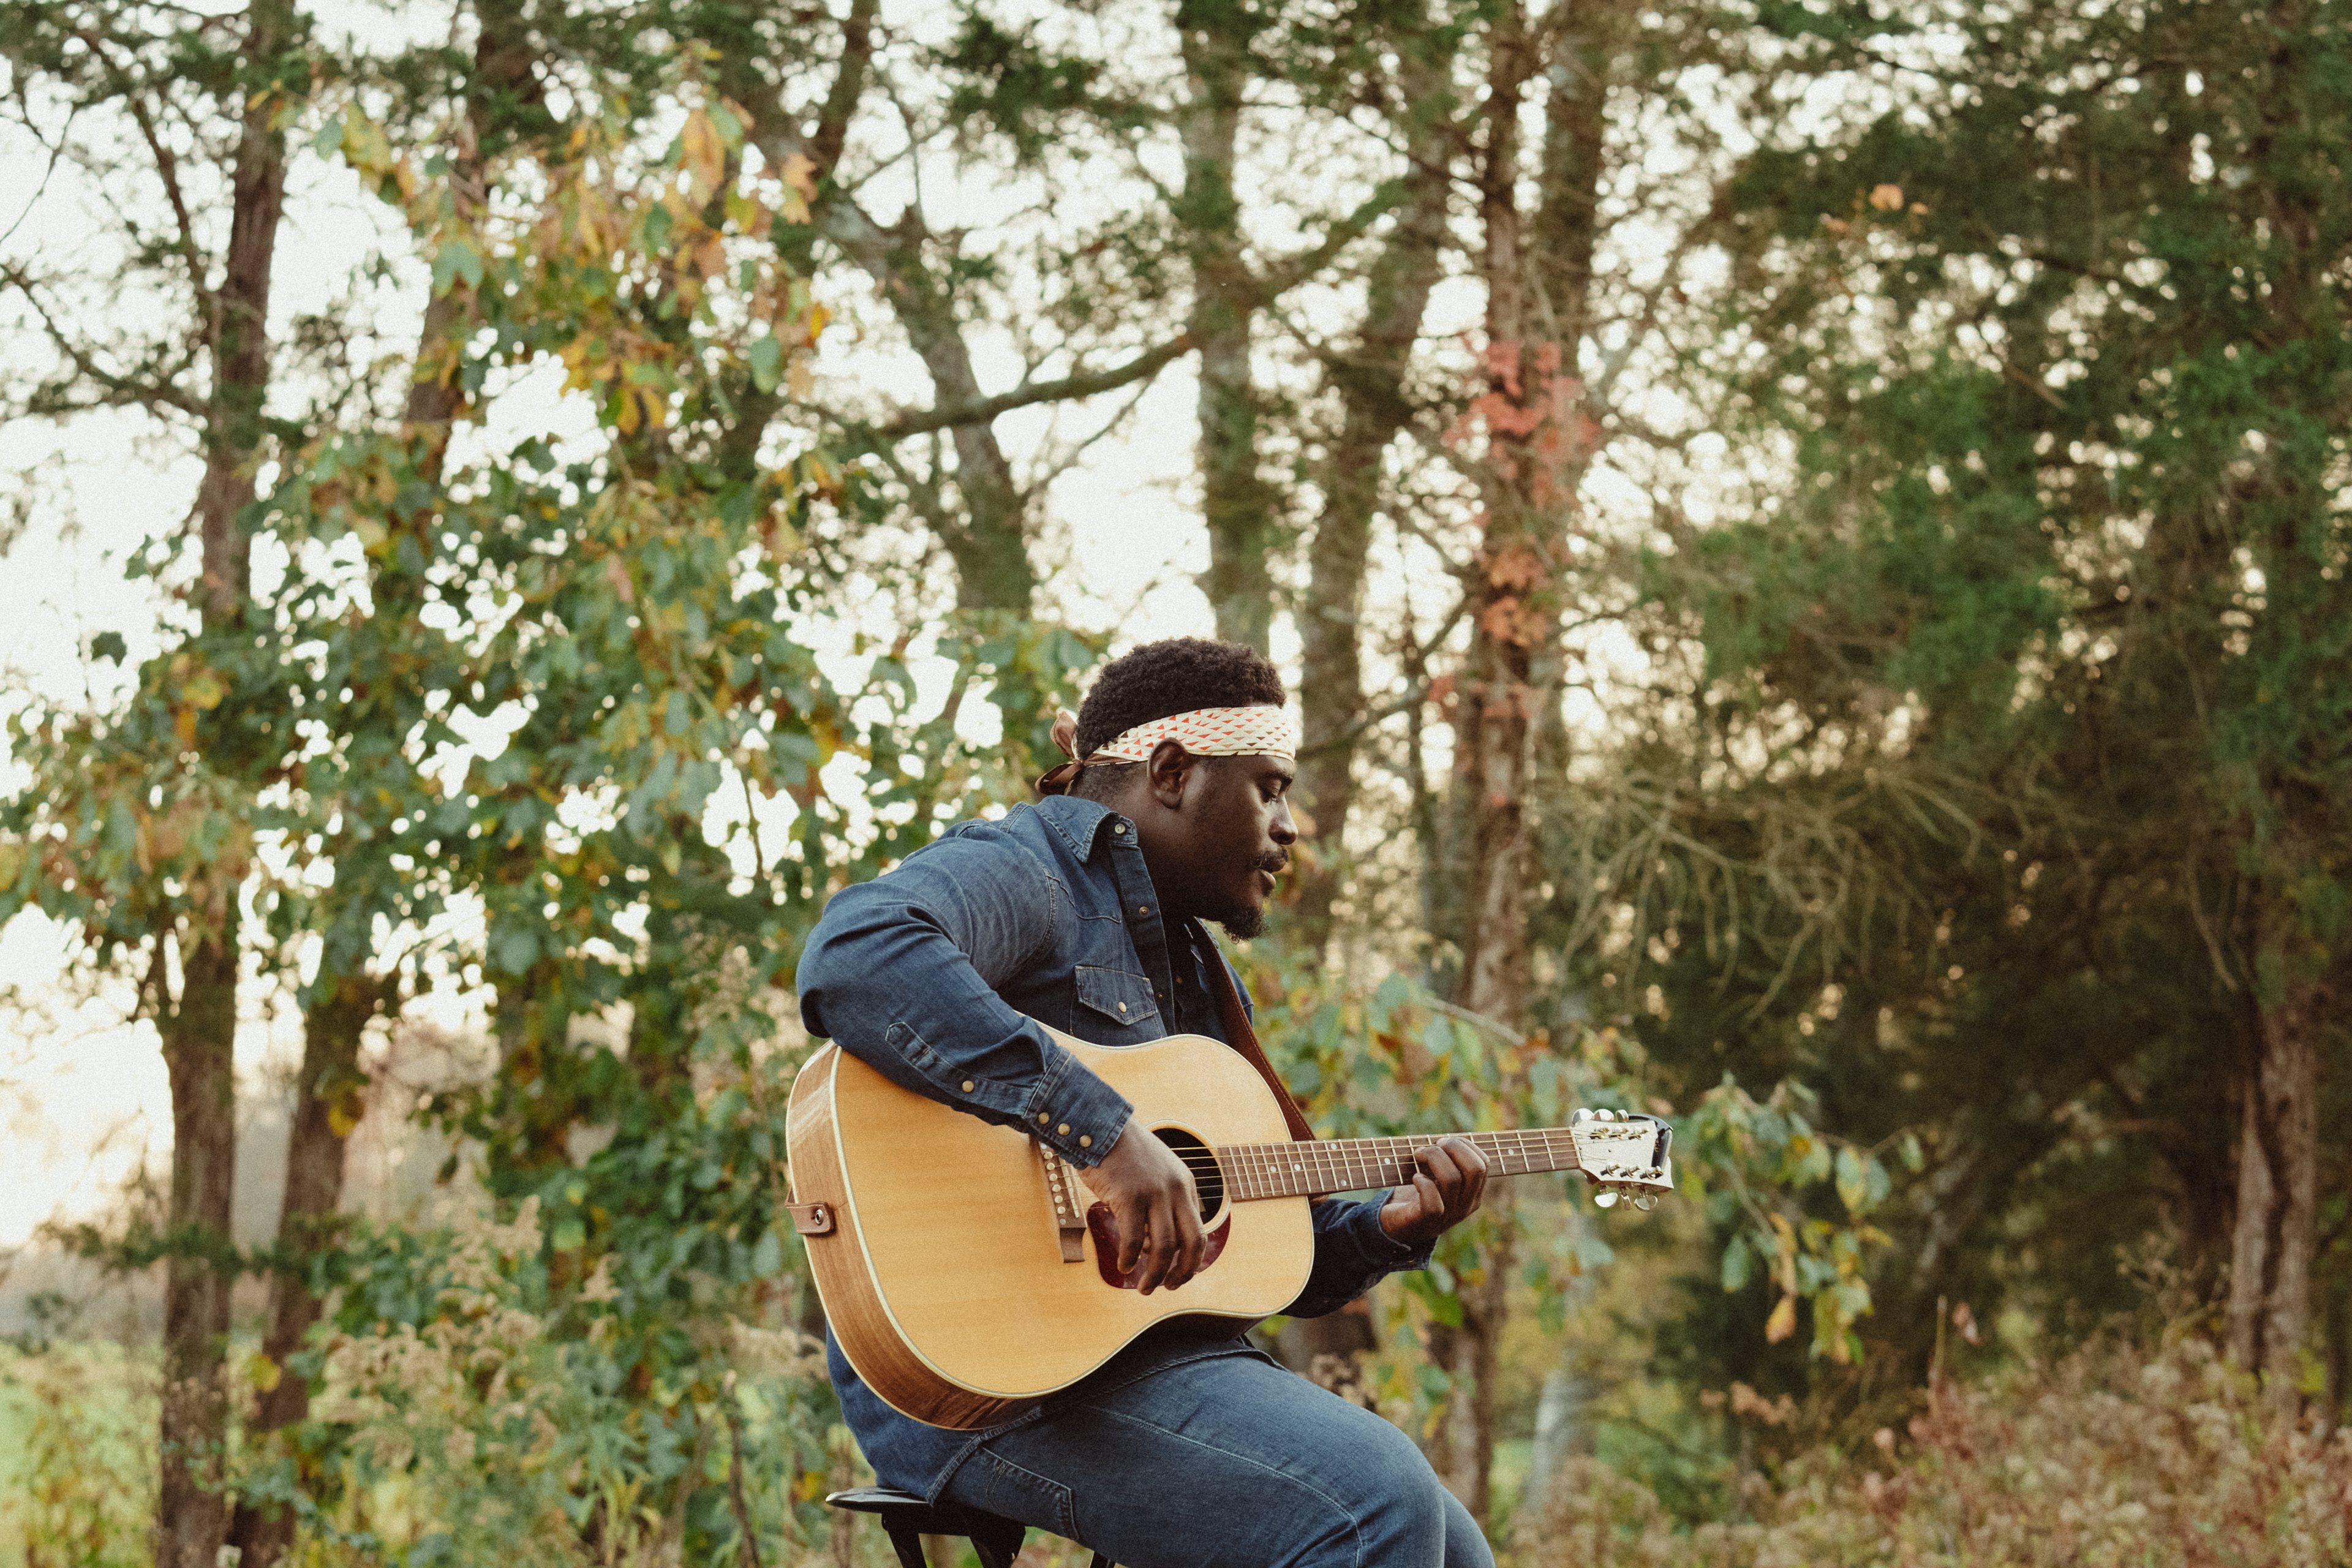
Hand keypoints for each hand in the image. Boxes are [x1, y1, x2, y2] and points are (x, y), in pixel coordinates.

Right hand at [1076, 1122, 1204, 1293]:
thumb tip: (1150, 1245)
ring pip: (1163, 1247)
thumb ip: (1160, 1202)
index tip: (1177, 1273)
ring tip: (1144, 1287)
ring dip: (1155, 1274)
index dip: (1190, 1259)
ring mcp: (1154, 1193)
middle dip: (1183, 1272)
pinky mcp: (1129, 1196)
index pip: (1198, 1230)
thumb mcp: (1155, 1172)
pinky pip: (1132, 1240)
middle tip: (1168, 1287)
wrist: (1099, 1123)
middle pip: (1191, 1243)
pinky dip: (1129, 1259)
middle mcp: (1175, 1189)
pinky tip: (1124, 1266)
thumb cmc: (1122, 1151)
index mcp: (1185, 1184)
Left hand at [1378, 1136, 1488, 1246]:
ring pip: (1452, 1179)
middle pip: (1475, 1169)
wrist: (1397, 1226)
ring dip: (1433, 1158)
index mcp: (1473, 1195)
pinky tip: (1415, 1178)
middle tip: (1433, 1145)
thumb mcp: (1438, 1178)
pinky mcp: (1426, 1222)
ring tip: (1418, 1155)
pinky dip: (1423, 1183)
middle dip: (1454, 1147)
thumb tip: (1446, 1140)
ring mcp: (1448, 1216)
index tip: (1442, 1142)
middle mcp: (1465, 1206)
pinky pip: (1432, 1202)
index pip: (1484, 1164)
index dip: (1465, 1145)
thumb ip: (1448, 1161)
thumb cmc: (1417, 1194)